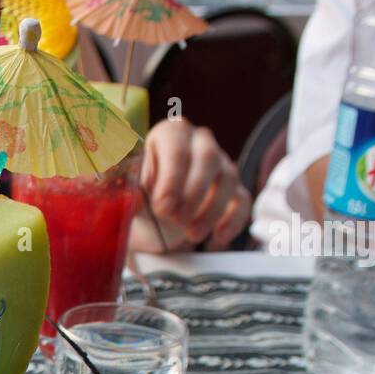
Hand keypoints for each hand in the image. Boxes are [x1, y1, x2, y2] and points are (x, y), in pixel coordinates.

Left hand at [139, 119, 250, 251]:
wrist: (155, 219)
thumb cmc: (143, 197)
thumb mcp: (133, 194)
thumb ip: (132, 194)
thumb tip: (134, 199)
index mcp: (170, 134)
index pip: (176, 148)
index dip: (171, 179)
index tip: (163, 207)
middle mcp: (199, 142)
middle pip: (208, 158)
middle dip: (193, 193)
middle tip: (176, 220)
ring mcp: (221, 164)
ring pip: (228, 178)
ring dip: (211, 210)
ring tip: (192, 234)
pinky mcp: (235, 188)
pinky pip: (242, 201)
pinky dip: (232, 222)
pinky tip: (216, 239)